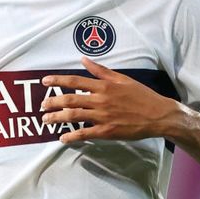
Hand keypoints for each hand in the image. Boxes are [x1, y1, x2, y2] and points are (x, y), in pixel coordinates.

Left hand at [40, 57, 178, 143]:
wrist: (158, 115)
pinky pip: (85, 134)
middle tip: (42, 105)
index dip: (57, 81)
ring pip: (74, 116)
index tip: (44, 81)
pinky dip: (72, 136)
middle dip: (52, 102)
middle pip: (70, 100)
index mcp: (103, 86)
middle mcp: (100, 100)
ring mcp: (103, 116)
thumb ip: (101, 71)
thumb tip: (84, 60)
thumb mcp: (121, 79)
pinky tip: (63, 138)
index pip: (75, 81)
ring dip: (57, 118)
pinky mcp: (107, 131)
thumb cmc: (141, 95)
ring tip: (46, 120)